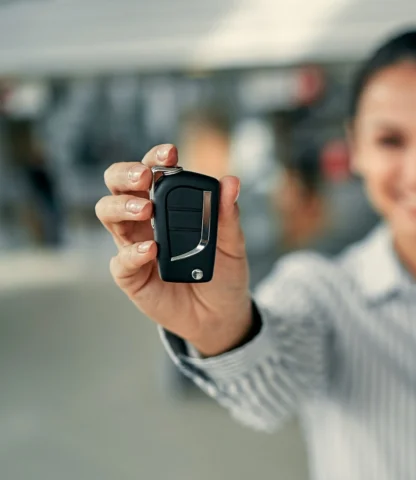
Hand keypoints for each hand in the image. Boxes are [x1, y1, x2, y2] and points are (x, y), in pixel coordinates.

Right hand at [95, 144, 253, 356]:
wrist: (222, 315)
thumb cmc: (223, 274)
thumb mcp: (232, 244)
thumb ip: (228, 216)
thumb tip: (231, 182)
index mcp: (168, 205)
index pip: (152, 173)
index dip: (156, 159)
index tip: (170, 153)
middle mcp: (144, 221)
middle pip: (118, 187)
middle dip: (126, 175)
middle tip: (144, 177)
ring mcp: (133, 246)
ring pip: (109, 214)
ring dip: (123, 206)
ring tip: (145, 209)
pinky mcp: (131, 276)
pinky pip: (121, 261)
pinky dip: (134, 252)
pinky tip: (150, 249)